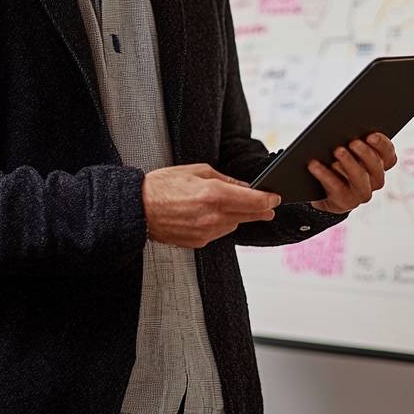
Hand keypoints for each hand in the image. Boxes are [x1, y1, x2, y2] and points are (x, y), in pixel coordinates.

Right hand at [142, 164, 280, 247]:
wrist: (138, 208)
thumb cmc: (163, 186)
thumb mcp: (197, 171)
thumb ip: (225, 180)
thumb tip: (243, 187)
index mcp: (213, 194)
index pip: (253, 201)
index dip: (268, 200)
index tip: (276, 198)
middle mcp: (212, 216)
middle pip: (248, 216)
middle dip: (261, 211)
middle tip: (269, 207)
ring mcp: (206, 232)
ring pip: (234, 225)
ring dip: (238, 216)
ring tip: (231, 206)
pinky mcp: (198, 242)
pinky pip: (219, 233)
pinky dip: (221, 224)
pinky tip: (211, 215)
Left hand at [309, 132, 396, 213]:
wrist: (323, 190)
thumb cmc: (336, 160)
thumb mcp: (346, 149)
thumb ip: (351, 138)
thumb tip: (345, 125)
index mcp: (380, 164)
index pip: (389, 155)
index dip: (382, 145)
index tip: (371, 135)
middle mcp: (376, 180)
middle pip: (376, 165)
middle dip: (365, 153)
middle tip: (353, 142)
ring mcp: (362, 193)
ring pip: (360, 177)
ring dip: (349, 163)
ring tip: (337, 150)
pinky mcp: (346, 202)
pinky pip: (337, 187)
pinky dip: (325, 174)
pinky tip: (314, 164)